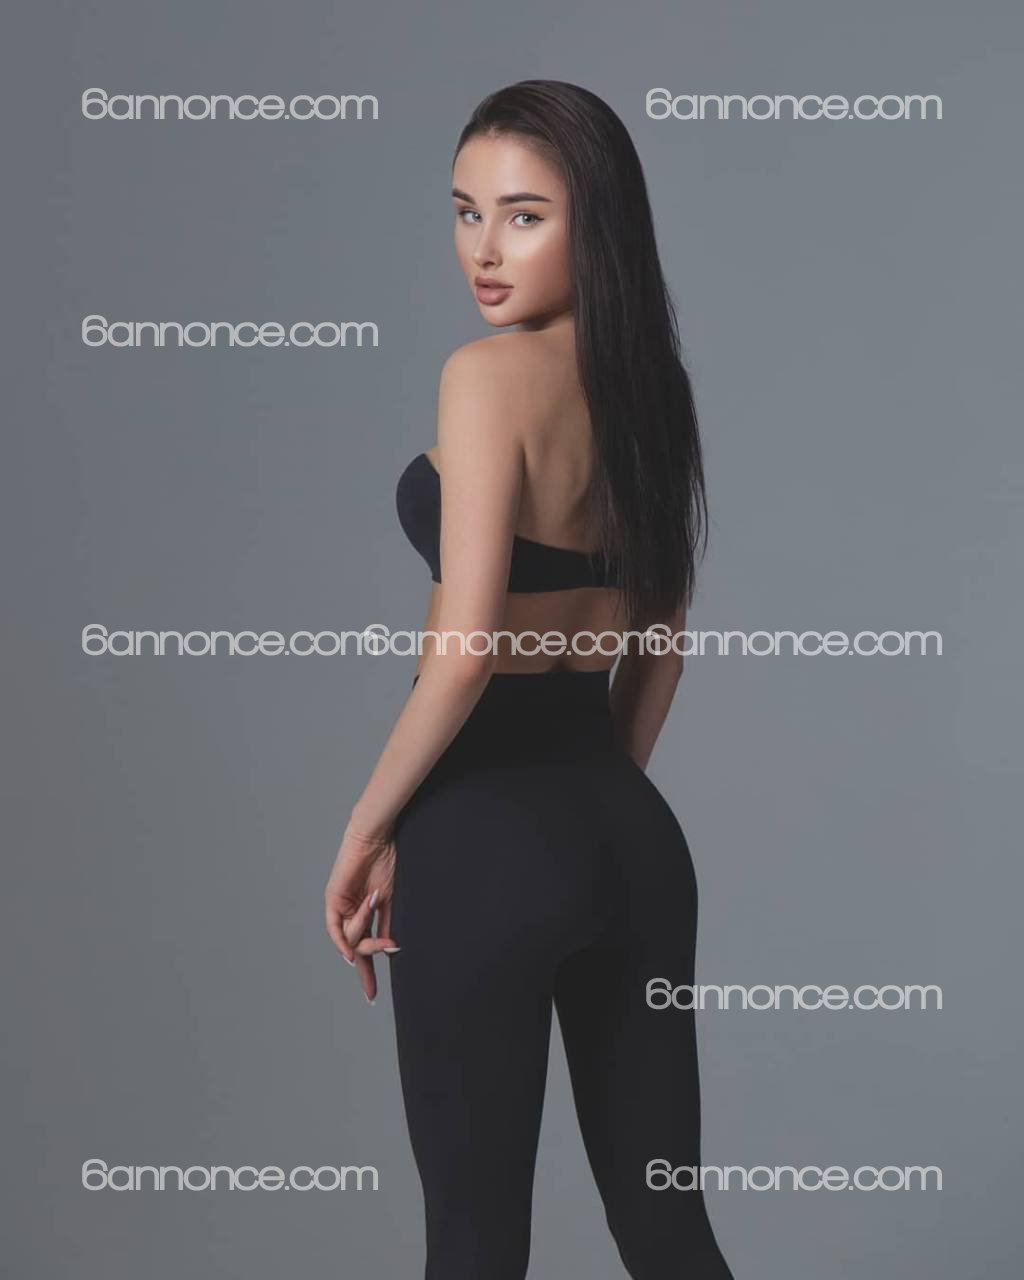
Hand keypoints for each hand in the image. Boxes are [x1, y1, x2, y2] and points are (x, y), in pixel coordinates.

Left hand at [324, 822, 398, 1003]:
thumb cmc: (388, 860)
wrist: (378, 837)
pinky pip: (335, 927)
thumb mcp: (392, 899)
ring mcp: (341, 906)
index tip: (372, 996)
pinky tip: (349, 954)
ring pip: (350, 938)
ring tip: (376, 906)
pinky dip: (342, 941)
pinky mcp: (333, 898)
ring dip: (366, 933)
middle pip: (357, 949)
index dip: (369, 973)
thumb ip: (387, 924)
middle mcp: (351, 912)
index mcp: (367, 913)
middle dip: (366, 967)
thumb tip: (391, 951)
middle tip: (380, 969)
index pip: (366, 948)